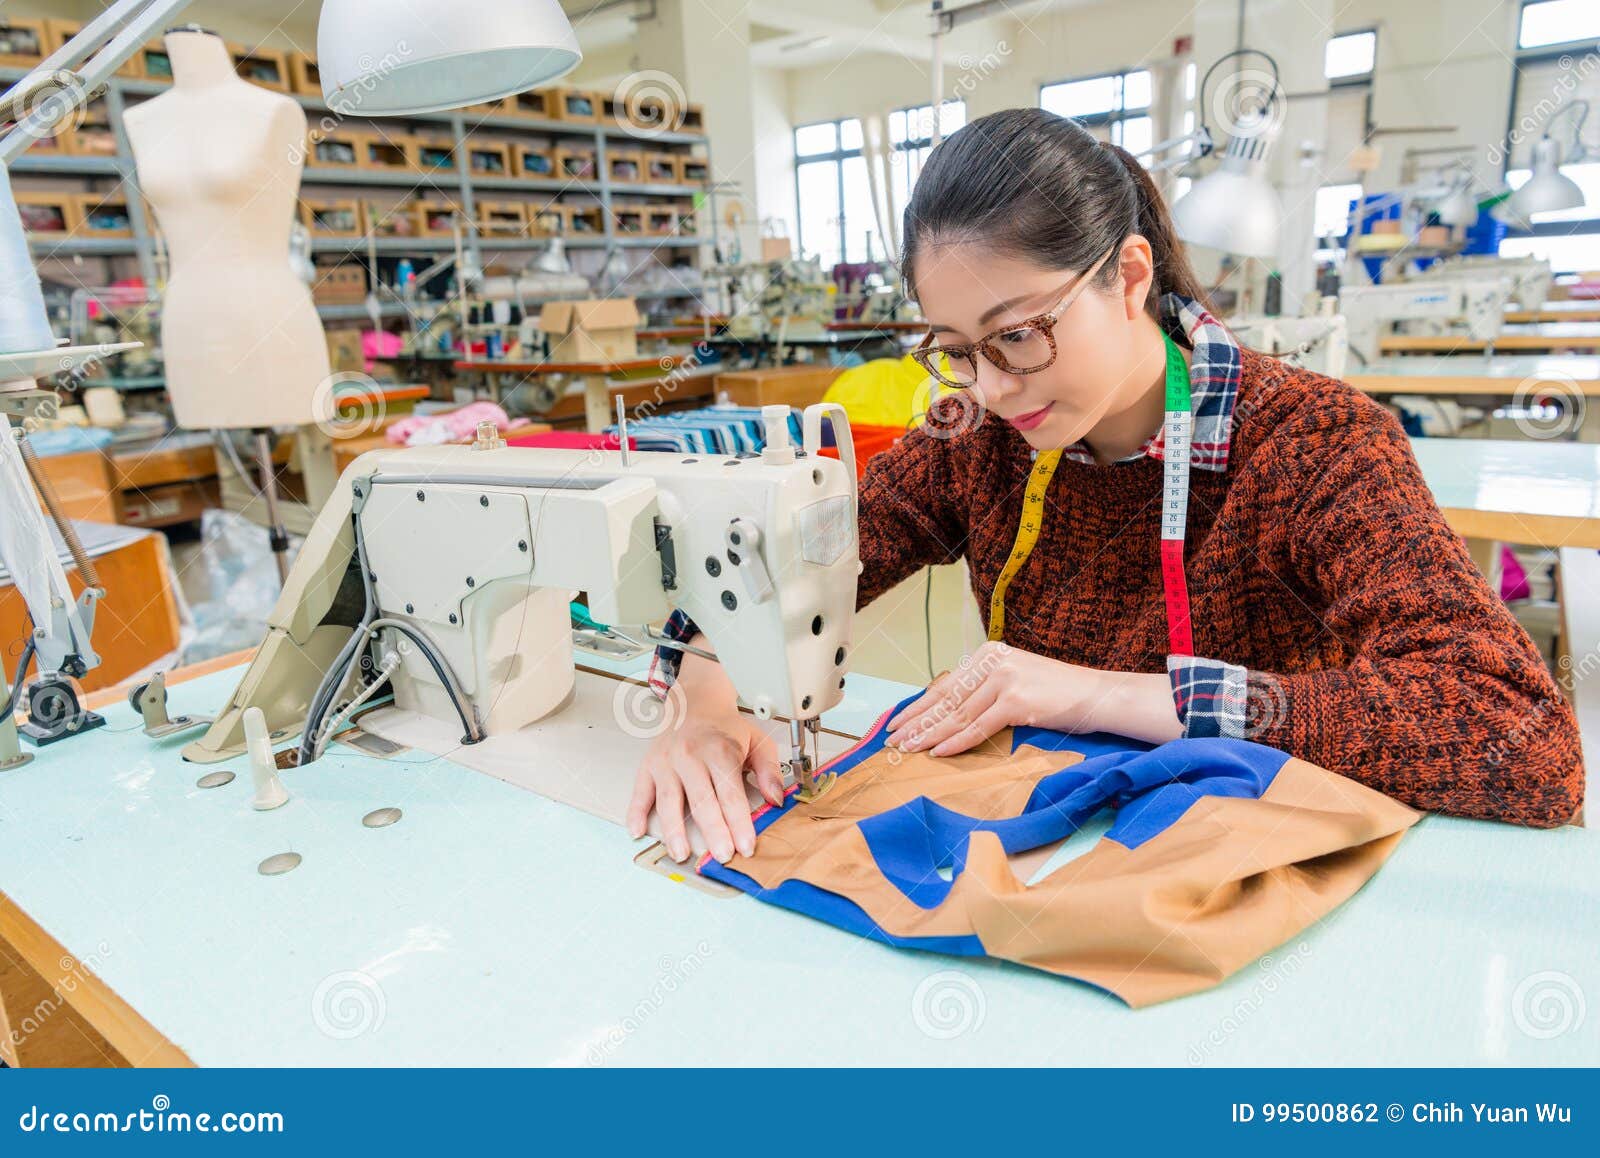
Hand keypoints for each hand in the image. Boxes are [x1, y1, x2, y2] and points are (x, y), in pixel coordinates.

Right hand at [627, 705, 784, 864]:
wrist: (695, 704)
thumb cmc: (726, 729)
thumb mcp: (758, 741)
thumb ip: (769, 770)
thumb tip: (777, 799)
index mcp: (720, 750)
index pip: (731, 793)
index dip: (739, 822)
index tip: (746, 845)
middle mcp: (691, 756)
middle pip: (702, 800)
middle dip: (713, 831)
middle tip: (722, 855)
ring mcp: (667, 762)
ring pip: (669, 799)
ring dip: (674, 829)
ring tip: (681, 853)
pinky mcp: (649, 766)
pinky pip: (640, 791)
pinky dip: (636, 812)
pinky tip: (637, 831)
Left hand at [884, 642, 1182, 755]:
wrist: (1097, 695)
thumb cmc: (1057, 694)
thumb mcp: (1015, 681)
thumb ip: (984, 689)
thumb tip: (946, 712)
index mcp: (989, 654)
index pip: (946, 685)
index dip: (918, 706)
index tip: (897, 722)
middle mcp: (993, 661)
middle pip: (945, 698)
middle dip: (916, 721)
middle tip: (892, 739)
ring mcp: (1004, 679)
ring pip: (957, 714)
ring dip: (929, 735)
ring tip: (907, 749)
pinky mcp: (1017, 701)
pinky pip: (978, 727)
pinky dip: (956, 742)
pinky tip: (937, 752)